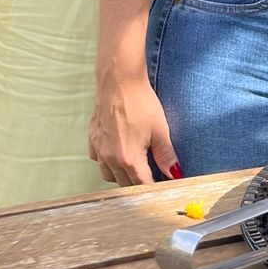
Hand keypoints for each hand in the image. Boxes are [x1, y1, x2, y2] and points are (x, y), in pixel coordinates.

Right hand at [90, 72, 180, 187]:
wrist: (119, 81)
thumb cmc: (140, 102)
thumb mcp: (160, 129)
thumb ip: (166, 155)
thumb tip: (175, 173)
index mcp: (128, 158)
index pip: (141, 185)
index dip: (153, 187)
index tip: (162, 185)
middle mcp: (110, 158)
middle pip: (124, 184)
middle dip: (138, 183)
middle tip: (152, 175)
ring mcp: (99, 149)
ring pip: (108, 175)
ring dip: (121, 175)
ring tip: (135, 165)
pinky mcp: (92, 139)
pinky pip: (98, 160)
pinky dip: (108, 161)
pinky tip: (118, 151)